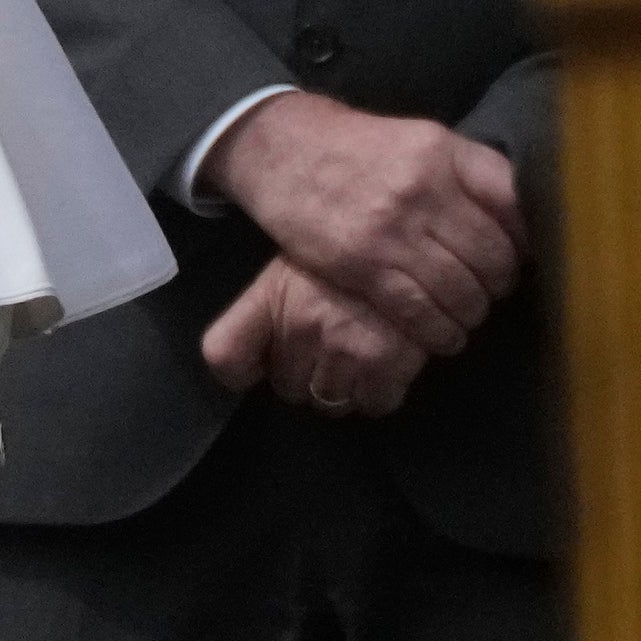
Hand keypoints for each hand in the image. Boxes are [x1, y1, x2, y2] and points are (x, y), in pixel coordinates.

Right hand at [202, 95, 519, 354]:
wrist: (280, 148)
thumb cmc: (357, 147)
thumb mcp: (420, 139)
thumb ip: (469, 172)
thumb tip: (521, 216)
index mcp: (443, 154)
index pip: (512, 203)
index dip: (525, 239)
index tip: (520, 255)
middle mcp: (423, 189)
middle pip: (492, 256)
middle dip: (500, 284)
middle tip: (491, 292)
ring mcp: (391, 229)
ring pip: (460, 290)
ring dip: (471, 313)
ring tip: (466, 315)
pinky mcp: (361, 264)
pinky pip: (418, 311)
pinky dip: (438, 332)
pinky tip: (441, 335)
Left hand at [203, 258, 429, 418]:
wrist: (415, 236)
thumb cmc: (351, 251)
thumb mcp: (298, 258)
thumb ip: (268, 306)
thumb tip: (252, 363)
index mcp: (271, 297)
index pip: (225, 354)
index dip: (239, 372)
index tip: (260, 369)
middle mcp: (300, 326)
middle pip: (288, 388)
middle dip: (307, 376)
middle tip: (329, 351)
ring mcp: (343, 347)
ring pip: (331, 401)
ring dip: (343, 388)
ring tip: (358, 357)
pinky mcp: (388, 362)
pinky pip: (374, 404)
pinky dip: (379, 393)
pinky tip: (385, 365)